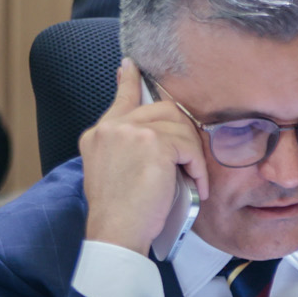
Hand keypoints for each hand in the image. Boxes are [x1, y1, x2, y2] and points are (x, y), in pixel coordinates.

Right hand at [79, 60, 209, 253]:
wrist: (116, 231)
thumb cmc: (120, 212)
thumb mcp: (113, 172)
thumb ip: (126, 148)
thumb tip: (156, 136)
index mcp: (99, 134)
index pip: (120, 97)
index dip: (129, 80)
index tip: (131, 65)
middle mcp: (111, 127)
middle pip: (163, 110)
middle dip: (183, 131)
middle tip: (190, 156)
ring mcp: (131, 132)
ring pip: (180, 128)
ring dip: (193, 154)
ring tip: (193, 178)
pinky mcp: (154, 144)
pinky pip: (189, 147)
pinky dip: (198, 168)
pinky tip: (196, 186)